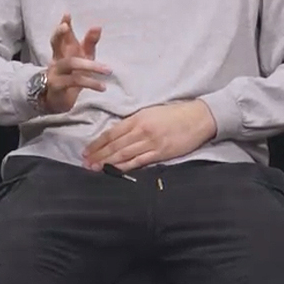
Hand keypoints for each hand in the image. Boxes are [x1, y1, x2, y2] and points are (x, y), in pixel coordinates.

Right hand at [41, 14, 111, 114]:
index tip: (67, 14)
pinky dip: (91, 83)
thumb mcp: (83, 58)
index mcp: (63, 51)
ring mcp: (54, 72)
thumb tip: (98, 26)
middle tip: (64, 26)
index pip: (62, 36)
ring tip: (108, 70)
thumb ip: (90, 43)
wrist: (57, 101)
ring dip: (91, 66)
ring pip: (70, 63)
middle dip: (59, 34)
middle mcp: (56, 59)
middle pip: (55, 44)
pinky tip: (103, 87)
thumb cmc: (72, 75)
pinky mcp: (57, 86)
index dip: (64, 25)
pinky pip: (74, 81)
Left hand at [83, 99, 217, 170]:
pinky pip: (138, 161)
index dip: (97, 143)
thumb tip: (118, 134)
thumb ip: (135, 122)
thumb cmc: (176, 114)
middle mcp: (141, 130)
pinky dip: (124, 166)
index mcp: (138, 118)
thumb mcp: (151, 112)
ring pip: (123, 154)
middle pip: (115, 145)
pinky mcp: (160, 153)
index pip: (112, 133)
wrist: (199, 118)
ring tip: (94, 168)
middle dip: (98, 154)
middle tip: (85, 163)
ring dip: (107, 162)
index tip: (86, 150)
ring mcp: (150, 142)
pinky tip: (114, 170)